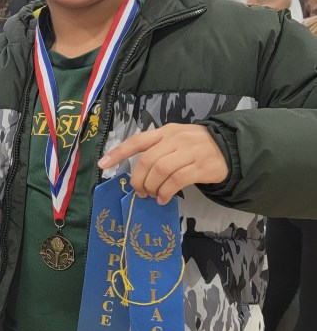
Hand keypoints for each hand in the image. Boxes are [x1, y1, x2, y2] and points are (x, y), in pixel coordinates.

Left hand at [98, 124, 227, 204]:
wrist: (228, 148)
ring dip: (152, 187)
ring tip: (152, 195)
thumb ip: (156, 150)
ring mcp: (191, 152)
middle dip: (138, 179)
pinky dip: (166, 192)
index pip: (137, 141)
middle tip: (139, 191)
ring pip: (161, 171)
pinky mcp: (202, 166)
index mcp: (165, 131)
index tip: (103, 164)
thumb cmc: (194, 146)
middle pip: (148, 160)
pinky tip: (163, 198)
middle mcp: (177, 139)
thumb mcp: (174, 140)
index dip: (118, 153)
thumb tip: (136, 173)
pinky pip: (177, 181)